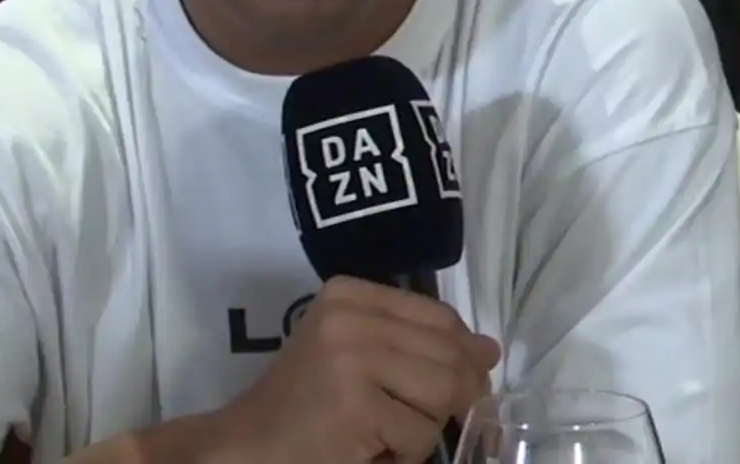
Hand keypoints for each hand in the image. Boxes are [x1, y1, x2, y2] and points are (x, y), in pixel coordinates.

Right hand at [210, 275, 500, 463]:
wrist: (249, 446)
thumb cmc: (304, 403)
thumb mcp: (355, 352)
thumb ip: (416, 343)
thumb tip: (490, 349)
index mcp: (348, 292)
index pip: (439, 316)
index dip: (462, 353)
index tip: (460, 382)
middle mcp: (349, 315)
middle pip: (449, 353)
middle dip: (455, 396)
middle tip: (421, 420)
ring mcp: (352, 358)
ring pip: (443, 393)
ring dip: (426, 427)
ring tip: (388, 433)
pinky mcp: (357, 405)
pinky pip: (420, 433)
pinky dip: (407, 454)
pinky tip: (372, 451)